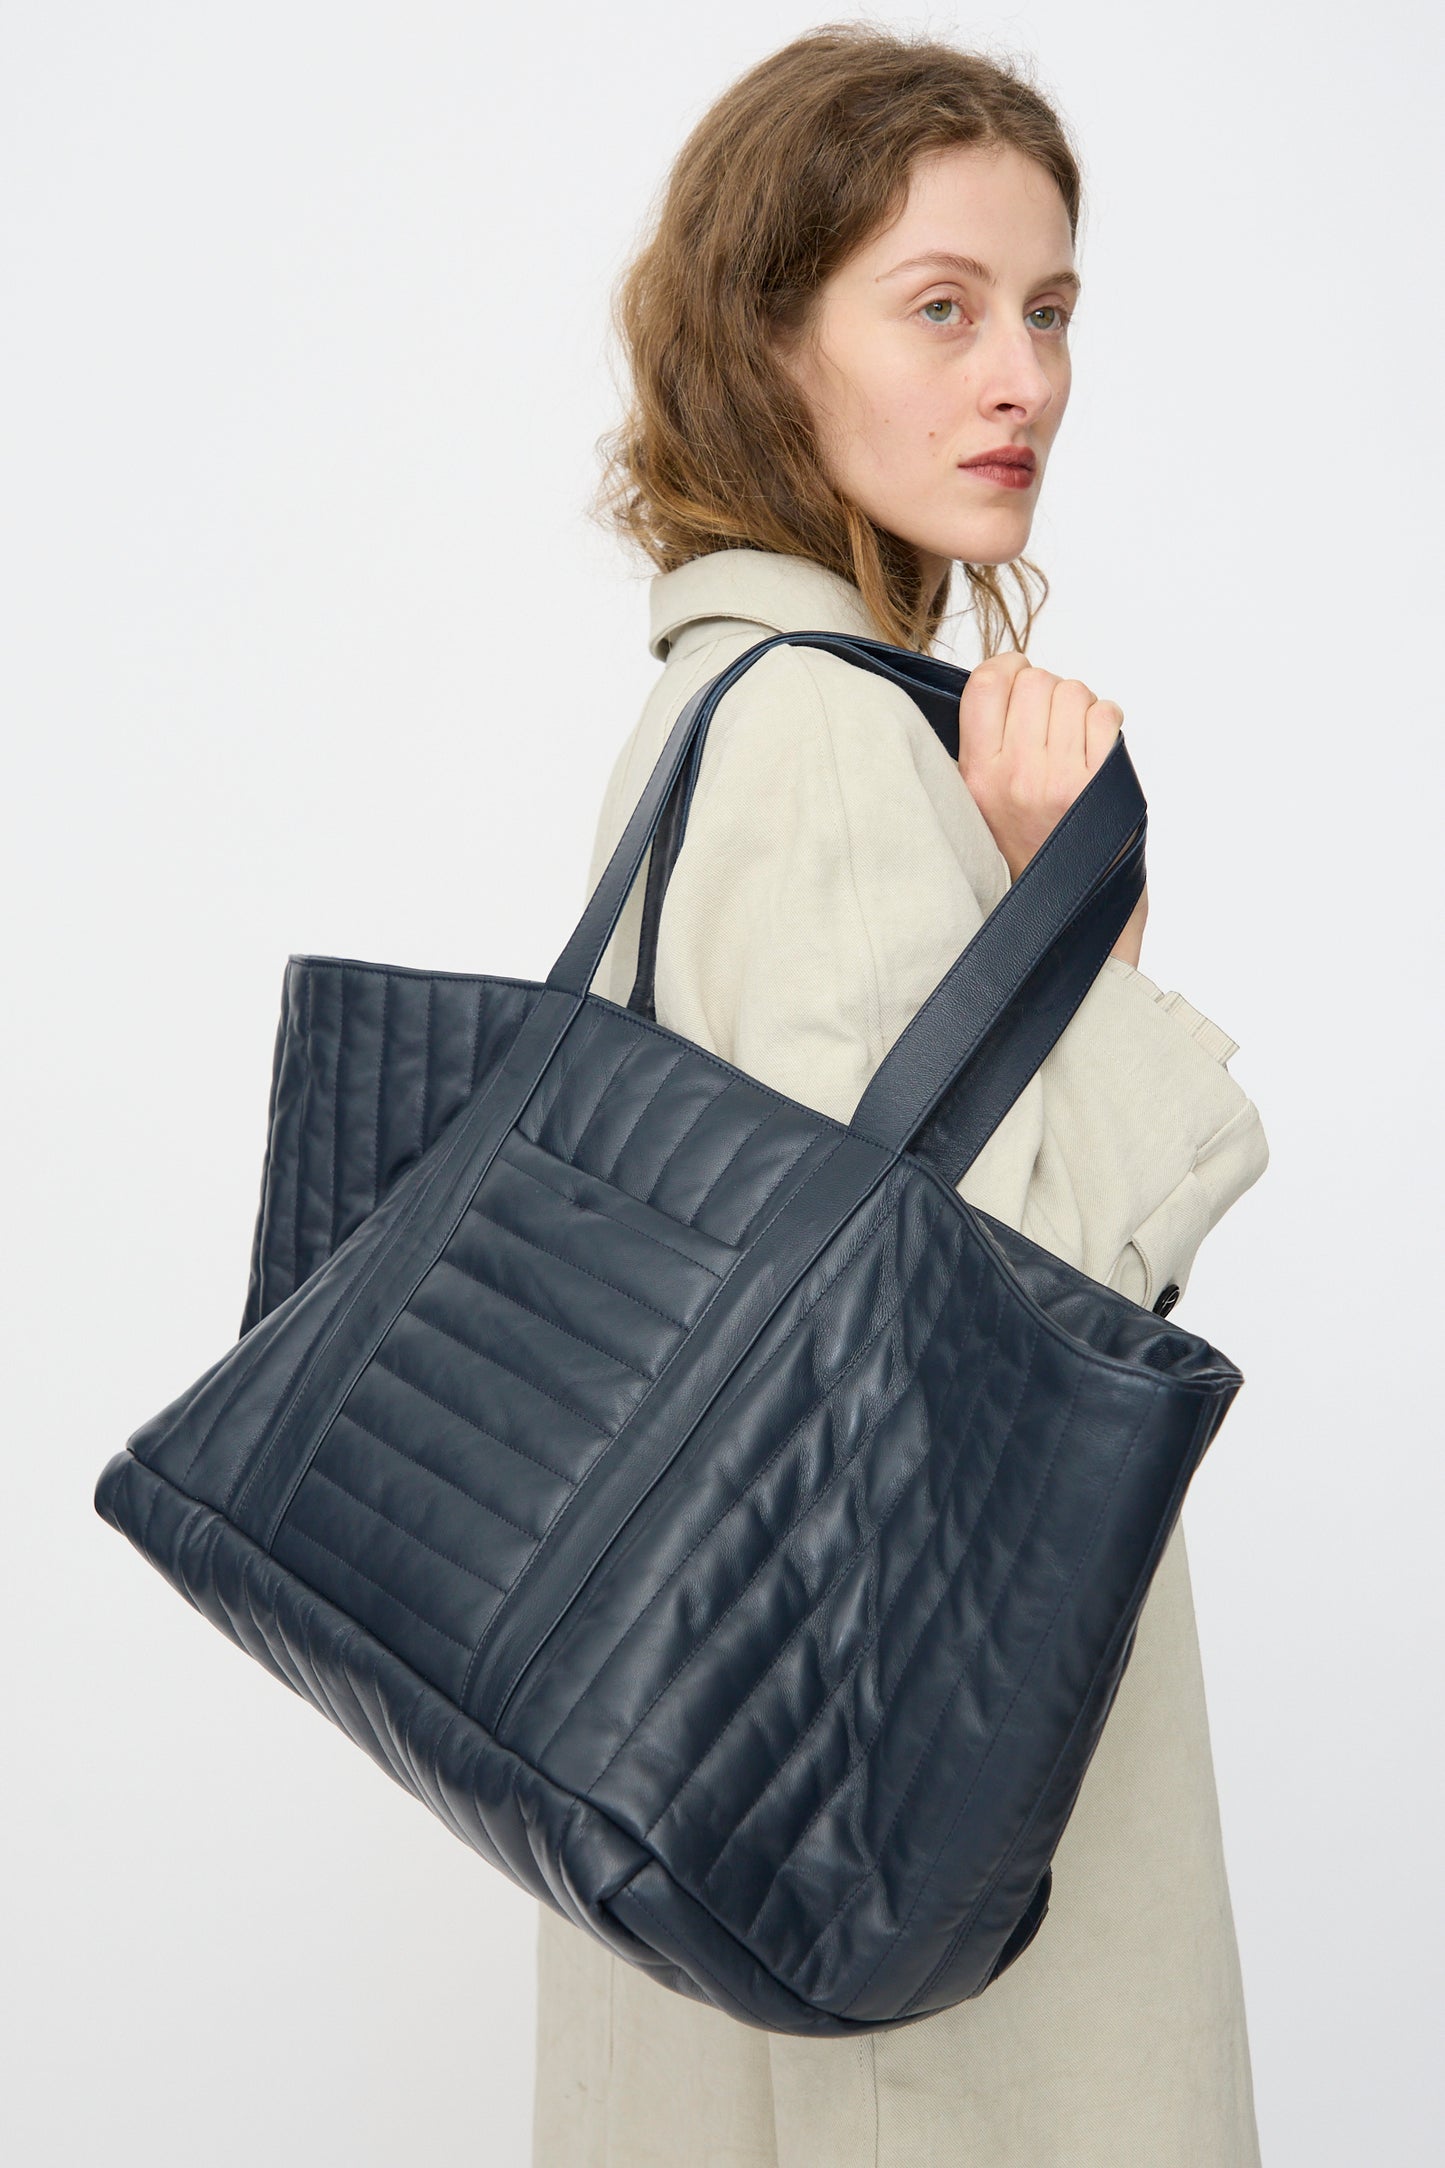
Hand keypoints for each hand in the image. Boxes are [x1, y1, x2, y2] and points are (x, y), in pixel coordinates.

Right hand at [957, 652, 1145, 963]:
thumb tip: (995, 692)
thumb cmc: (1025, 866)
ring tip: (1073, 741)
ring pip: (1073, 692)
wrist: (1064, 923)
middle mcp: (1014, 775)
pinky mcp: (1100, 787)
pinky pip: (1105, 716)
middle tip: (1049, 723)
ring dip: (1078, 707)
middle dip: (1046, 692)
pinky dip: (1105, 722)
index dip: (1007, 669)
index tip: (1015, 680)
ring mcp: (1059, 780)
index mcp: (975, 778)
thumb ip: (977, 756)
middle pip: (1035, 680)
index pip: (986, 682)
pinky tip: (1095, 749)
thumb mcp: (975, 812)